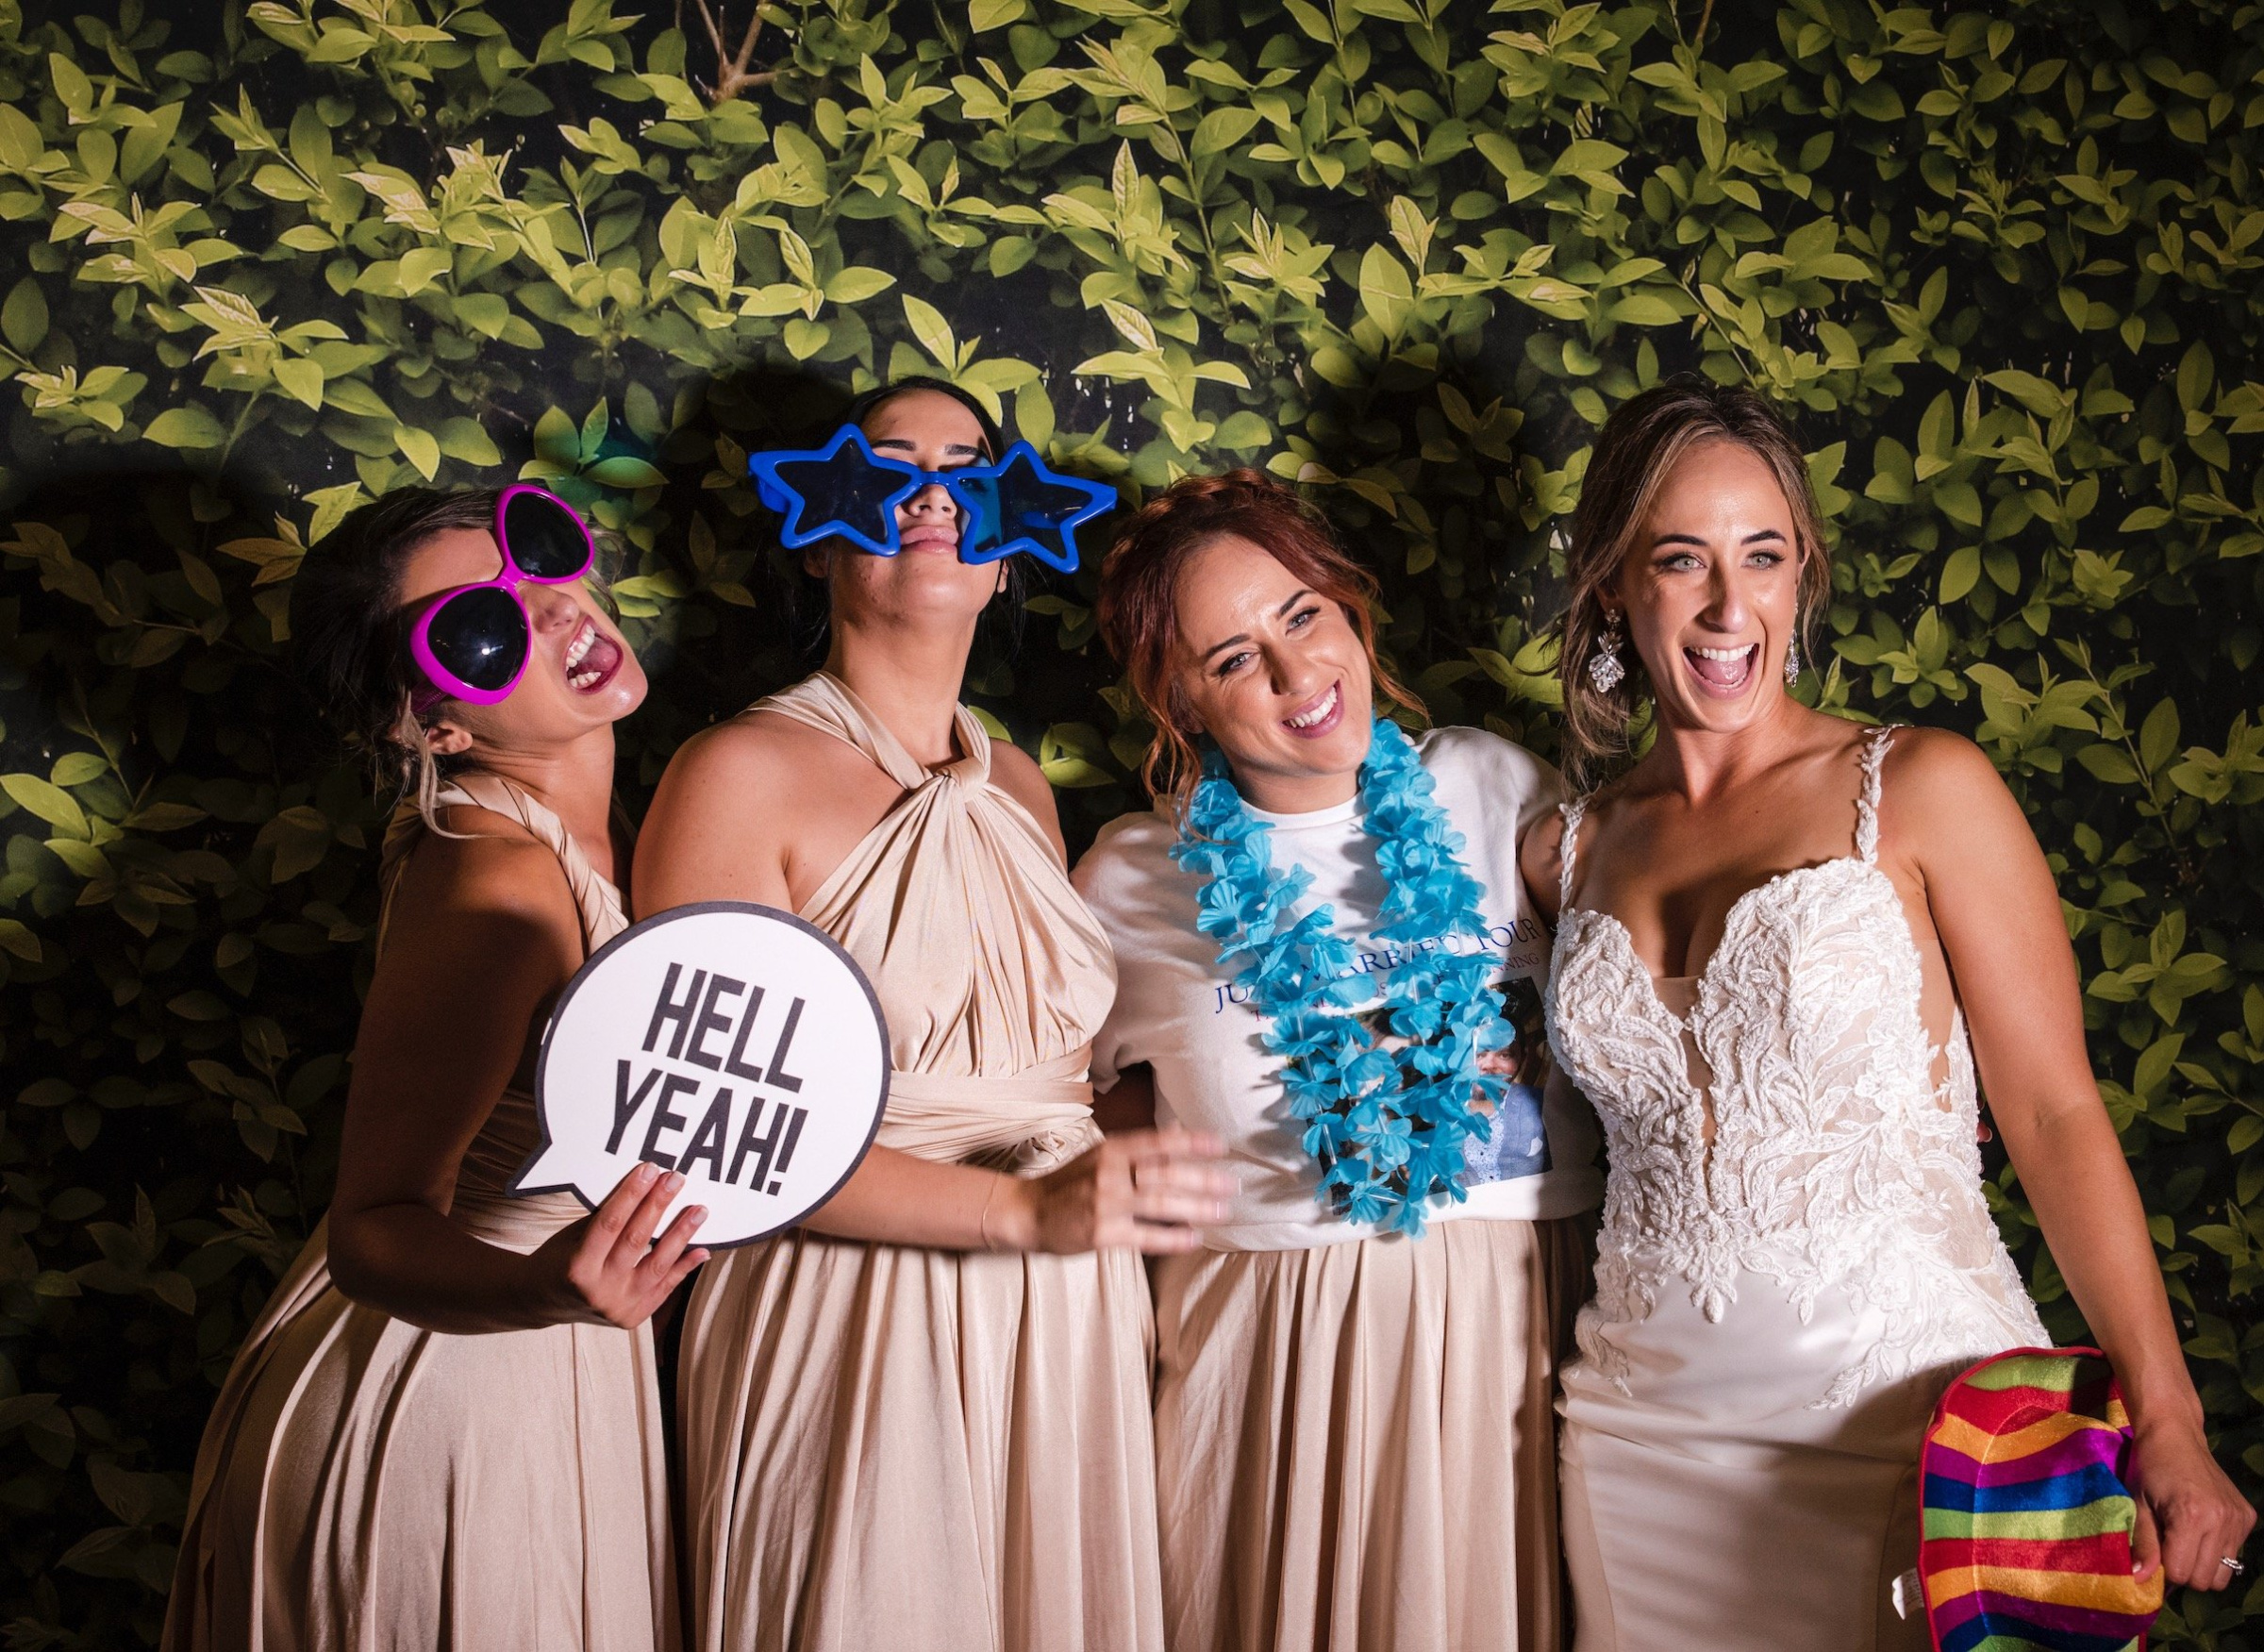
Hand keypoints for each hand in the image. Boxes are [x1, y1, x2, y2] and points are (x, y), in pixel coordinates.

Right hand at [530, 1161, 710, 1327]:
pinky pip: (664, 1288)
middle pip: (636, 1240)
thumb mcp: (573, 1237)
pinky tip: (702, 1248)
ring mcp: (618, 1307)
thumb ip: (606, 1219)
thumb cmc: (558, 1260)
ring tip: (699, 1210)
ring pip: (657, 1266)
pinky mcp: (633, 1317)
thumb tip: (644, 1186)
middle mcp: (599, 1290)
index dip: (631, 1195)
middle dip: (658, 1205)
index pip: (610, 1223)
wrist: (543, 1303)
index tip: (650, 1169)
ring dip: (681, 1235)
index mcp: (578, 1267)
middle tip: (676, 1179)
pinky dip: (684, 1268)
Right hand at [1007, 1126, 1232, 1254]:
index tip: (1221, 1143)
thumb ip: (1135, 1150)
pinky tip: (1194, 1238)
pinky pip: (1144, 1235)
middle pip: (1164, 1173)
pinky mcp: (1101, 1233)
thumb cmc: (1070, 1183)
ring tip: (1222, 1211)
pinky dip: (1172, 1237)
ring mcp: (1105, 1203)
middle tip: (1233, 1184)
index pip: (1158, 1142)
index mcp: (1111, 1150)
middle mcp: (1110, 1172)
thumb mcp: (1100, 1156)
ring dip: (1195, 1207)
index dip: (1191, 1141)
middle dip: (1203, 1178)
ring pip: (1159, 1202)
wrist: (1028, 1211)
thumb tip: (1178, 1136)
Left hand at [2127, 1415, 2256, 1588]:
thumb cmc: (2148, 1467)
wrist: (2175, 1434)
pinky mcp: (2247, 1516)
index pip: (2182, 1573)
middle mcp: (2221, 1520)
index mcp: (2191, 1517)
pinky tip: (2202, 1528)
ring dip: (2202, 1566)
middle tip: (2169, 1547)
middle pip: (2205, 1580)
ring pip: (2224, 1573)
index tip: (2155, 1552)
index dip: (2164, 1569)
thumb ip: (2143, 1545)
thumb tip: (2139, 1580)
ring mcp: (2238, 1519)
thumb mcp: (2136, 1505)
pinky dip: (2217, 1550)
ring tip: (2185, 1541)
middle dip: (2184, 1571)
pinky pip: (2235, 1553)